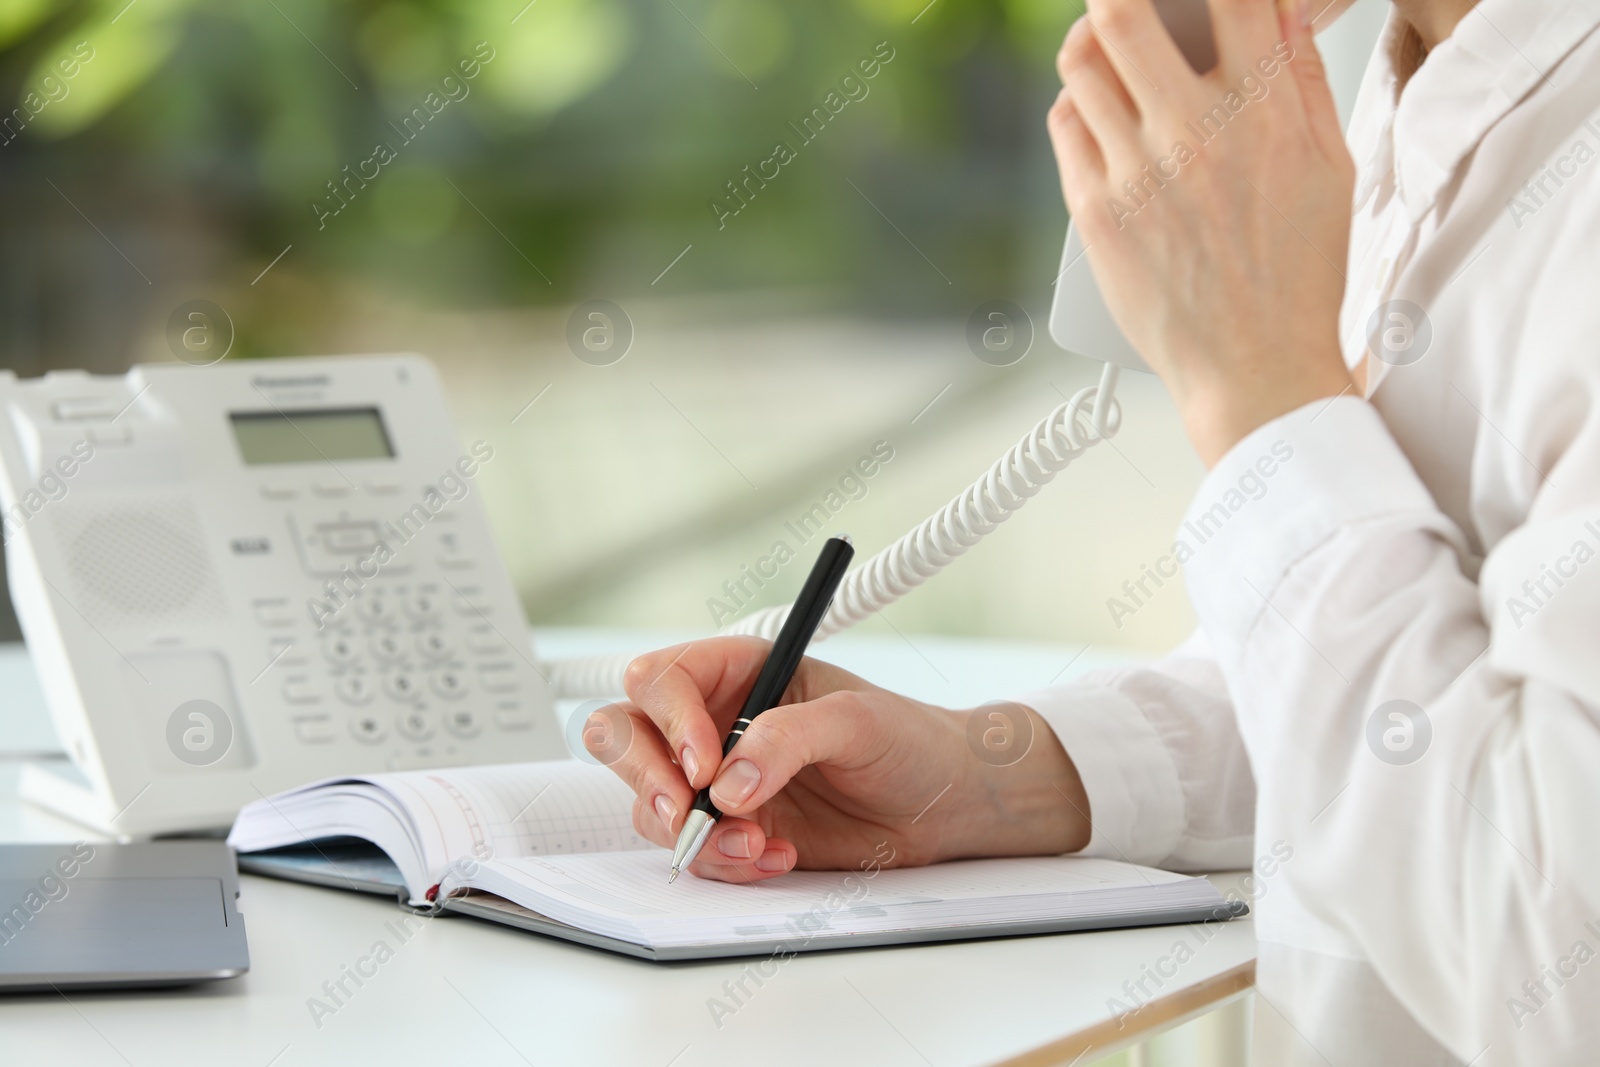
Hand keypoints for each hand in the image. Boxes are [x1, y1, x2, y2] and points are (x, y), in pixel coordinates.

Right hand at [590, 637, 1091, 882]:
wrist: (942, 803)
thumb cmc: (907, 739)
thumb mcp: (856, 721)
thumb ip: (788, 738)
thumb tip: (730, 781)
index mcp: (739, 670)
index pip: (662, 679)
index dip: (669, 720)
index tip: (704, 764)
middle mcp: (713, 721)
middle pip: (624, 735)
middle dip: (644, 778)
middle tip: (685, 814)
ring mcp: (715, 780)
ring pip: (650, 803)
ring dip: (694, 833)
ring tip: (758, 842)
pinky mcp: (730, 830)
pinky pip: (693, 851)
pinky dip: (725, 862)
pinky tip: (777, 856)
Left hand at [1048, 0, 1356, 464]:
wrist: (1255, 368)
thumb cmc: (1297, 271)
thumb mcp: (1330, 164)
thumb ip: (1302, 76)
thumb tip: (1279, 5)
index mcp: (1265, 111)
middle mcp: (1194, 133)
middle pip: (1123, 12)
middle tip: (1130, 3)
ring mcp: (1137, 172)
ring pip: (1081, 63)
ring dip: (1090, 38)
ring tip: (1109, 43)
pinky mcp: (1095, 211)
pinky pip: (1065, 124)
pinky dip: (1078, 102)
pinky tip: (1097, 107)